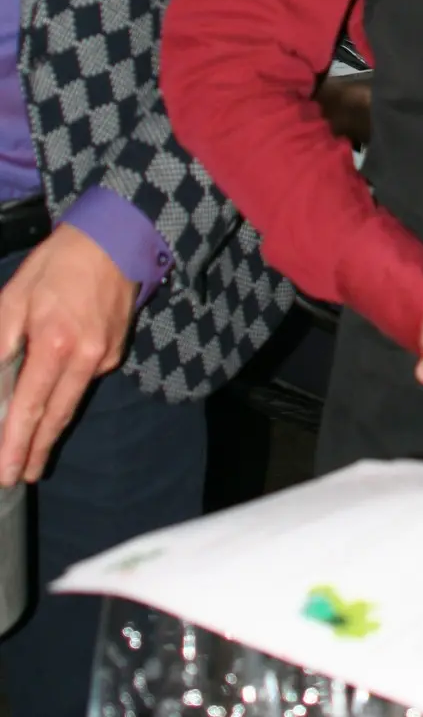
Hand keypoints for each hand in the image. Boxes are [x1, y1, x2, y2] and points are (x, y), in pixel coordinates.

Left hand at [0, 226, 136, 484]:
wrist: (117, 239)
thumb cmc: (57, 264)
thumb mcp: (13, 298)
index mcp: (56, 344)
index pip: (31, 406)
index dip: (16, 443)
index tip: (7, 473)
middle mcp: (85, 358)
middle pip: (57, 416)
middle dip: (36, 451)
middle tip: (20, 478)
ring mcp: (104, 357)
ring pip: (72, 401)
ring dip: (52, 430)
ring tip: (34, 455)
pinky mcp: (114, 351)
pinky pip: (85, 380)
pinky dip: (67, 395)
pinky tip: (54, 401)